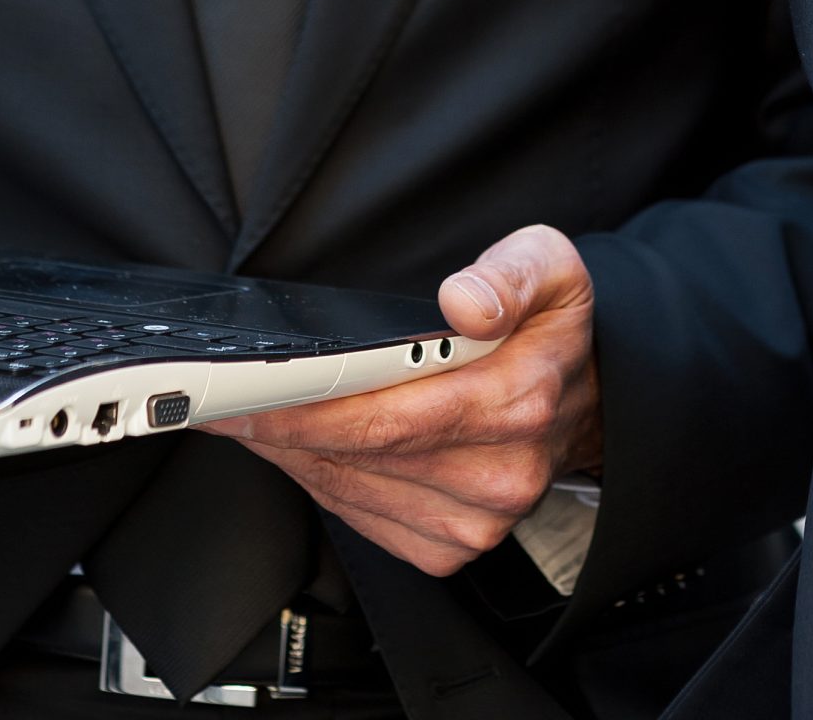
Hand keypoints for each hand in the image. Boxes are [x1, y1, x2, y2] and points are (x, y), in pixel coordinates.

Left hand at [206, 224, 601, 575]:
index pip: (386, 416)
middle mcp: (496, 475)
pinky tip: (297, 446)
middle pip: (357, 457)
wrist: (590, 396)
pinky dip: (319, 482)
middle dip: (280, 425)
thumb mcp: (549, 265)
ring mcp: (475, 521)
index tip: (249, 390)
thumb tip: (463, 302)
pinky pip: (363, 519)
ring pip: (350, 492)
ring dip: (289, 455)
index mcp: (517, 402)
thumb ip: (508, 274)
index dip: (308, 405)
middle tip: (222, 395)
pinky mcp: (452, 547)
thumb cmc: (551, 327)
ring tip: (247, 413)